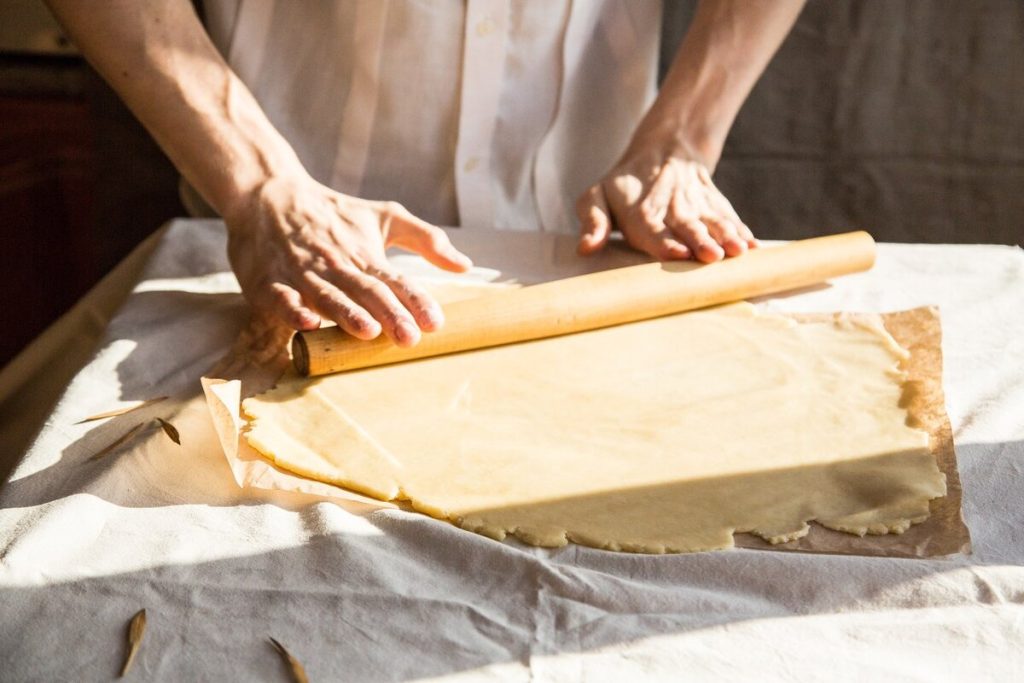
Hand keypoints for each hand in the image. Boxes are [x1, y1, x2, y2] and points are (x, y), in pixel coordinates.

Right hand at [224, 174, 471, 346]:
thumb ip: (426, 239)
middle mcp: (338, 265)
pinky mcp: (270, 281)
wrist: (270, 193)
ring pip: (328, 296)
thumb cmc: (335, 214)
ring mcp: (303, 274)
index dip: (415, 302)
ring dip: (346, 314)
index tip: (435, 323)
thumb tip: (465, 265)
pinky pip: (281, 298)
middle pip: (366, 292)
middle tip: (409, 338)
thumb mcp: (385, 216)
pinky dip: (292, 310)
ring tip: (368, 332)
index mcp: (366, 256)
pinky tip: (307, 323)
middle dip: (388, 315)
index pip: (396, 282)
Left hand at [576, 143, 756, 262]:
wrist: (662, 152)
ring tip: (739, 251)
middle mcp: (671, 210)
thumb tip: (585, 248)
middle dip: (701, 241)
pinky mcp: (715, 205)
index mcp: (639, 212)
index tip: (677, 253)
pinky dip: (742, 231)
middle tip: (712, 256)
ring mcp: (696, 207)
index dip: (664, 242)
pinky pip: (729, 218)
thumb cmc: (621, 188)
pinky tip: (753, 248)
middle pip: (687, 227)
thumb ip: (592, 221)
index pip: (652, 228)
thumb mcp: (596, 197)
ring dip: (726, 236)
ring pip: (712, 221)